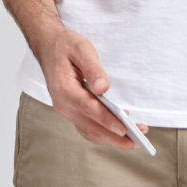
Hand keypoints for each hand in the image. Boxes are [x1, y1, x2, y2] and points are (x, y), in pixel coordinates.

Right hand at [36, 28, 147, 148]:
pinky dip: (104, 132)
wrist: (48, 46)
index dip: (107, 120)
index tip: (124, 129)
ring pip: (90, 131)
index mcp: (64, 89)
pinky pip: (87, 128)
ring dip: (111, 138)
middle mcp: (63, 104)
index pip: (88, 108)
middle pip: (90, 127)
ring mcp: (66, 110)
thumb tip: (103, 88)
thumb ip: (93, 69)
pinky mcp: (71, 111)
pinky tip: (119, 130)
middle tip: (138, 140)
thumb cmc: (66, 46)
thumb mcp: (81, 49)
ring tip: (134, 138)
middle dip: (115, 136)